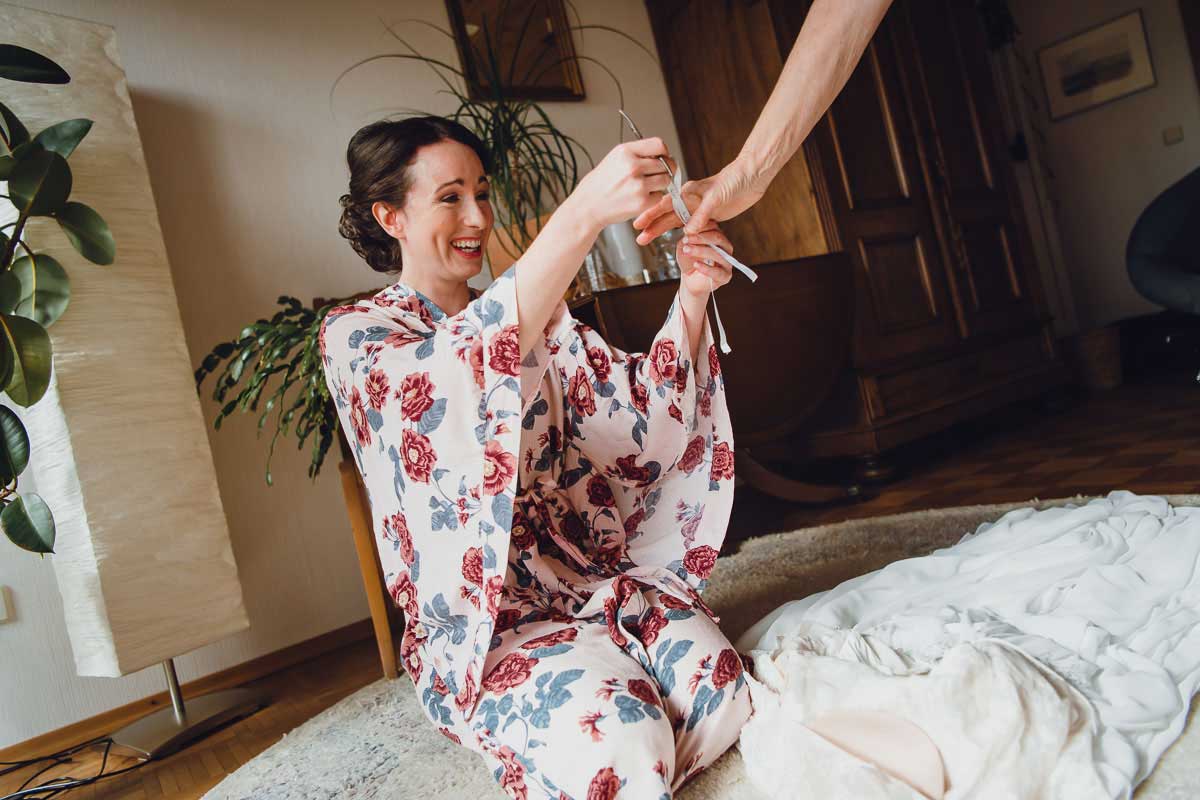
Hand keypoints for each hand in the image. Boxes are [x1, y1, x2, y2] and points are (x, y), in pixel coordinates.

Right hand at [567, 138, 675, 231]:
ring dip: (659, 185)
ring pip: (665, 180)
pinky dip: (653, 198)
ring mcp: (638, 184)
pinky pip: (659, 196)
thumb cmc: (600, 184)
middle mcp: (633, 166)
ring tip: (644, 187)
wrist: (588, 205)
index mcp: (626, 152)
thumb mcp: (615, 158)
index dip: (664, 153)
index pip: (659, 145)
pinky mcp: (642, 202)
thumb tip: (663, 156)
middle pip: (666, 164)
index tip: (664, 158)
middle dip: (663, 170)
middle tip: (653, 177)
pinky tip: (639, 198)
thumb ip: (638, 154)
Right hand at [632, 157, 766, 243]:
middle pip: (667, 216)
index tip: (639, 224)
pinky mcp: (708, 216)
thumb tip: (687, 231)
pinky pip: (691, 227)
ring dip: (662, 231)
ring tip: (648, 239)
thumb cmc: (734, 180)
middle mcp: (690, 201)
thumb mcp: (716, 198)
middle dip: (652, 227)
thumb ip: (701, 215)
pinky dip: (682, 233)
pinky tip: (674, 239)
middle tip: (640, 239)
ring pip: (676, 222)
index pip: (665, 205)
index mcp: (689, 193)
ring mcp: (698, 209)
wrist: (751, 177)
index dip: (651, 215)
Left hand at [677, 222, 733, 299]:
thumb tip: (688, 230)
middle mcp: (725, 248)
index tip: (686, 231)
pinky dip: (706, 268)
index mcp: (717, 237)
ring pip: (718, 254)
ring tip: (686, 251)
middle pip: (718, 238)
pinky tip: (696, 264)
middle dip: (700, 238)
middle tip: (686, 240)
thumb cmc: (688, 262)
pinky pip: (718, 272)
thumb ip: (687, 238)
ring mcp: (727, 262)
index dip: (700, 227)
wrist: (689, 281)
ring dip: (700, 251)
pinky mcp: (725, 276)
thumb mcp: (684, 247)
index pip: (714, 227)